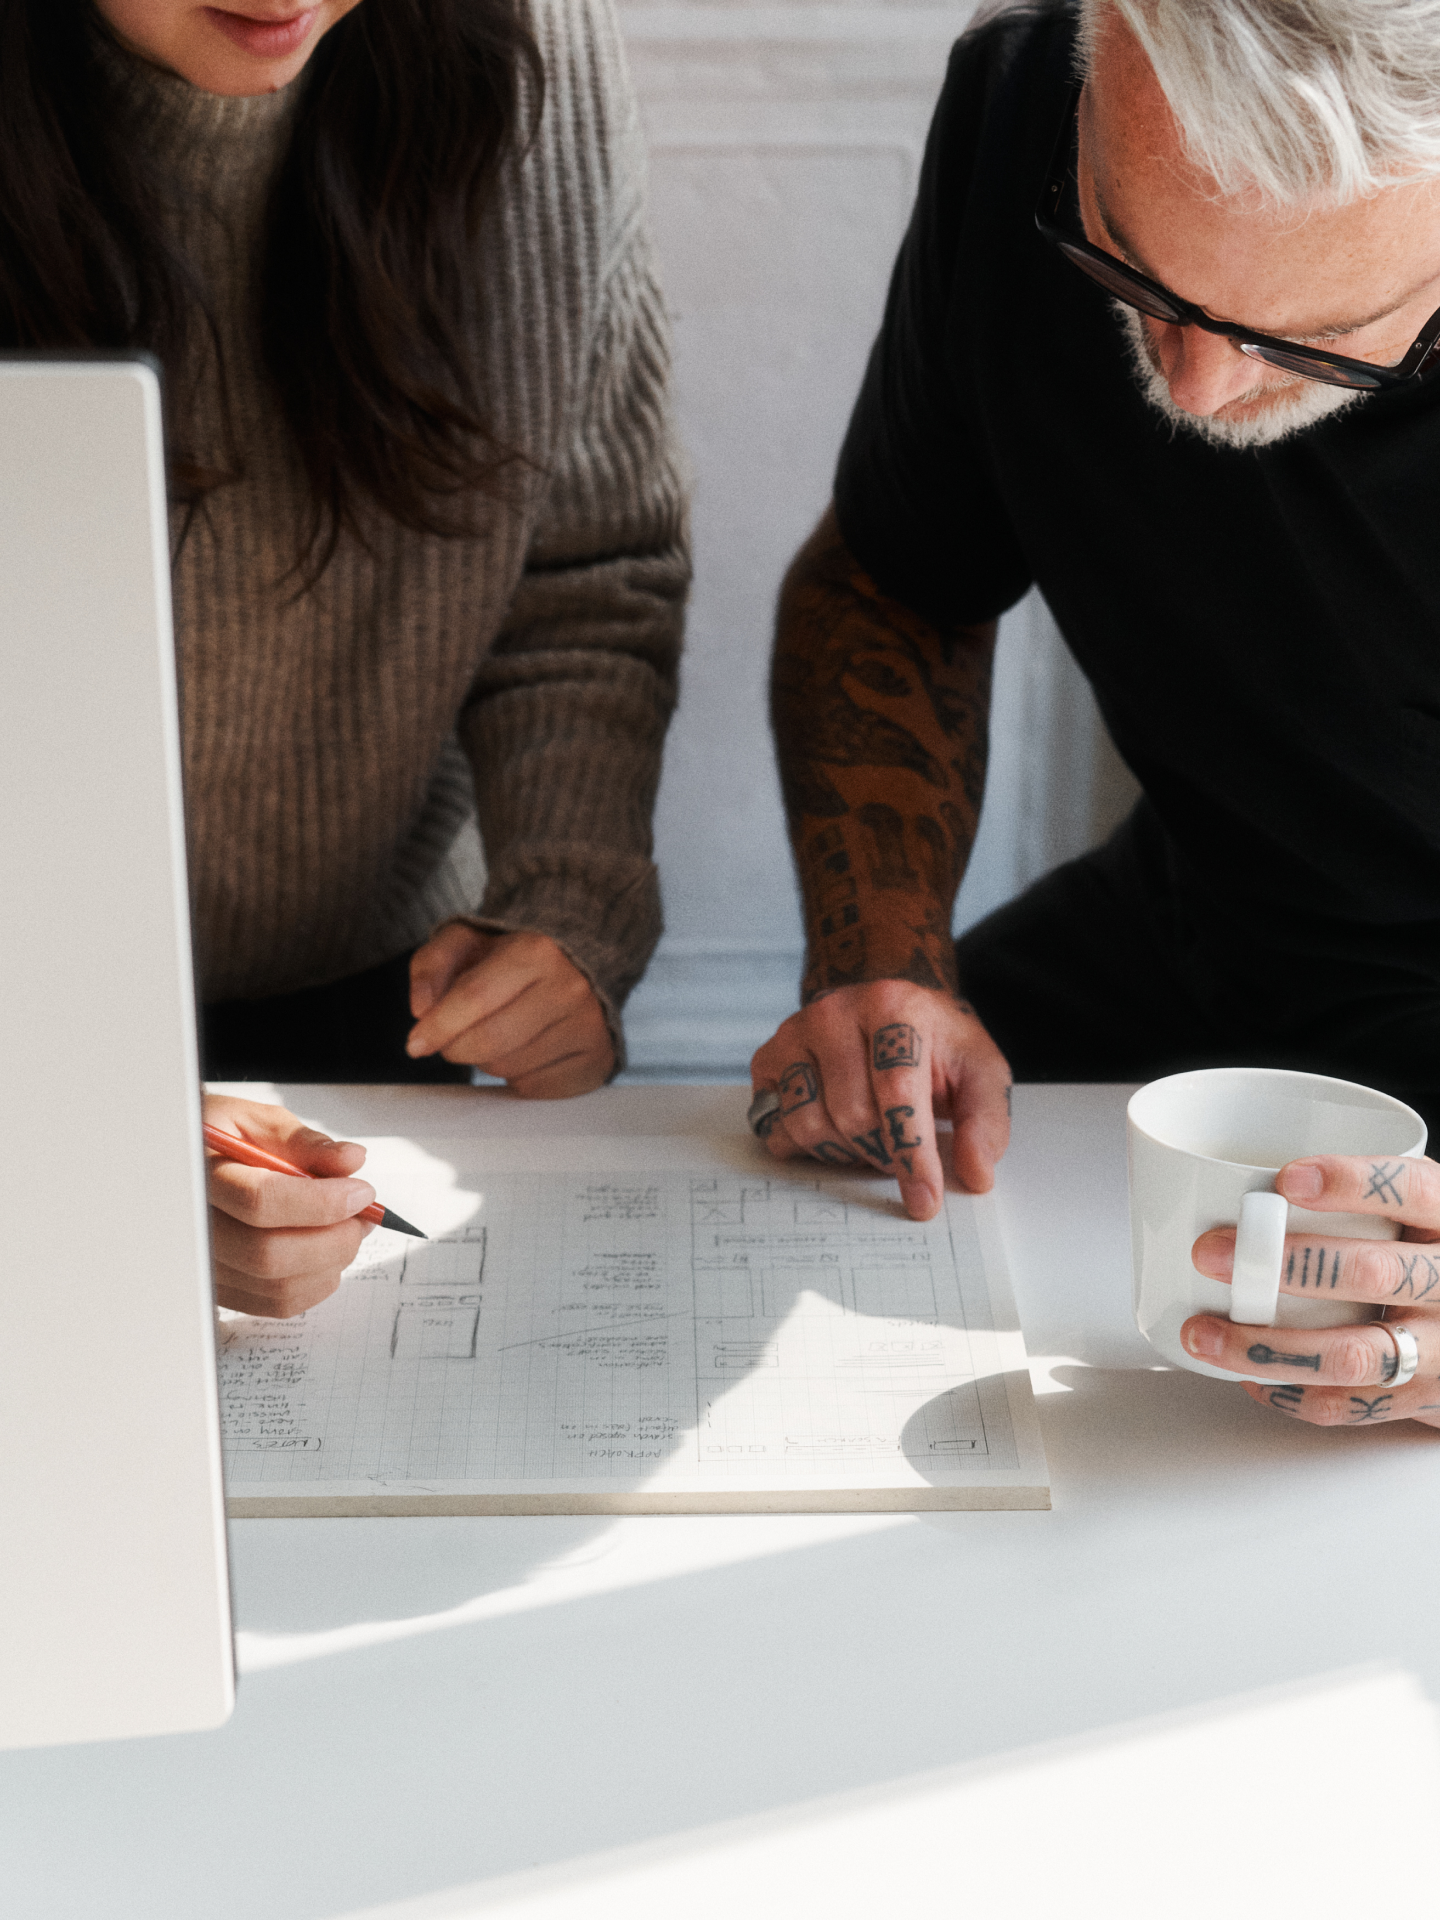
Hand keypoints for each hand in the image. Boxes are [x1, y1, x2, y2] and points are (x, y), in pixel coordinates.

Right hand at [203, 1095, 374, 1318]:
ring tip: (349, 1229)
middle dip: (334, 1238)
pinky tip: (326, 1253)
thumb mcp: (253, 1121)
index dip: (322, 1201)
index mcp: (200, 1176)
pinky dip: (316, 1283)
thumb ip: (304, 1142)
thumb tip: (350, 1161)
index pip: (261, 1201)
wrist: (182, 1166)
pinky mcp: (222, 1289)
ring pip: (277, 1287)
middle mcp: (195, 1229)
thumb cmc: (217, 1140)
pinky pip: (275, 1304)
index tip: (362, 1192)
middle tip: (364, 1216)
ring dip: (331, 1262)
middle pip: (270, 1254)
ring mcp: (205, 1266)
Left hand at [406, 925, 613, 1096]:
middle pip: (489, 1041)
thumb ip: (432, 965)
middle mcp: (570, 988)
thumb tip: (421, 1008)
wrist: (580, 965)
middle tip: (455, 1038)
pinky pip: (534, 1088)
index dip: (438, 1026)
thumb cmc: (515, 957)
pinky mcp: (596, 1060)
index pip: (475, 998)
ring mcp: (588, 1027)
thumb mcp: (467, 941)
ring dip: (488, 1060)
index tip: (416, 1043)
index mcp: (536, 951)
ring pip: (508, 1068)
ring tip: (500, 1034)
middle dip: (457, 1047)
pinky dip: (517, 1077)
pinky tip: (525, 1051)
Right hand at [749, 982, 1012, 1220]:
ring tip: (870, 1138)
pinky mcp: (768, 1057)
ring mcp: (795, 1032)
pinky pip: (776, 1124)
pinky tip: (835, 1131)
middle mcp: (836, 1010)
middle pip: (852, 1115)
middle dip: (881, 1153)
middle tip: (900, 1154)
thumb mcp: (980, 1072)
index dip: (912, 1153)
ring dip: (844, 1151)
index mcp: (894, 1005)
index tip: (924, 1199)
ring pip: (809, 1123)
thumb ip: (986, 1121)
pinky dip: (806, 1144)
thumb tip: (975, 1172)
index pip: (897, 1092)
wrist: (890, 1014)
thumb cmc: (935, 1045)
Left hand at [1186, 1152, 1439, 1427]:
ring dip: (1267, 1346)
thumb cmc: (1425, 1252)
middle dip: (1286, 1265)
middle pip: (1374, 1275)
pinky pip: (1349, 1404)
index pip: (1409, 1191)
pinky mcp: (1420, 1398)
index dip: (1351, 1183)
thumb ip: (1358, 1196)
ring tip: (1204, 1333)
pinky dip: (1290, 1390)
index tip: (1286, 1180)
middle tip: (1211, 1253)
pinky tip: (1248, 1374)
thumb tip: (1239, 1180)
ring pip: (1352, 1354)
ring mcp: (1439, 1348)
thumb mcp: (1410, 1209)